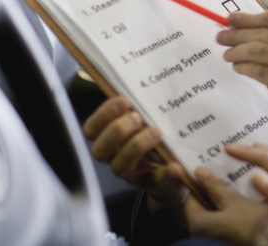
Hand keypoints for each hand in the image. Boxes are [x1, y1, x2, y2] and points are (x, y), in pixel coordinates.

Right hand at [82, 97, 187, 223]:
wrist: (176, 173)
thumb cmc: (156, 142)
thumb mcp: (147, 124)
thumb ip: (140, 109)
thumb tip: (143, 80)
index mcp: (111, 141)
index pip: (92, 130)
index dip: (103, 115)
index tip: (123, 101)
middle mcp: (116, 158)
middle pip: (100, 149)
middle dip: (116, 130)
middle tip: (137, 117)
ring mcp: (134, 174)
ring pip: (120, 166)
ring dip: (136, 146)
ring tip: (156, 132)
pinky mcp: (155, 186)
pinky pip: (158, 182)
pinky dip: (167, 174)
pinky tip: (176, 167)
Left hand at [185, 166, 267, 245]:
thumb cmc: (251, 222)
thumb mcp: (233, 200)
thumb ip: (214, 185)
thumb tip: (199, 171)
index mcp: (197, 223)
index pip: (190, 196)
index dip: (197, 180)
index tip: (204, 164)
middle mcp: (202, 228)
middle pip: (202, 199)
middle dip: (209, 183)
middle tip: (216, 165)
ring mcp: (215, 229)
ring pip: (212, 203)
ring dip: (219, 189)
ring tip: (227, 172)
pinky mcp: (227, 228)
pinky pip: (221, 208)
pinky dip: (226, 197)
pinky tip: (236, 184)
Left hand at [217, 10, 267, 191]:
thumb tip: (255, 29)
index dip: (250, 17)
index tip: (232, 18)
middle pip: (262, 33)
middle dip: (238, 34)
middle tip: (222, 36)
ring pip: (256, 49)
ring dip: (237, 51)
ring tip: (227, 53)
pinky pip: (256, 69)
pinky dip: (243, 67)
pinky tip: (238, 67)